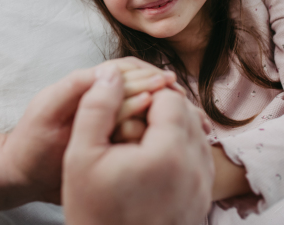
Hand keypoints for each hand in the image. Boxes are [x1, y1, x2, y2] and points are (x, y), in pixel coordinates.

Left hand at [1, 57, 176, 204]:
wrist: (22, 173)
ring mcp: (110, 119)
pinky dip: (163, 131)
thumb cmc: (31, 141)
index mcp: (90, 86)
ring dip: (170, 111)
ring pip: (147, 107)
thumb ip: (75, 87)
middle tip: (190, 107)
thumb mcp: (47, 109)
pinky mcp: (113, 139)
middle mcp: (104, 99)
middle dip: (168, 92)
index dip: (148, 77)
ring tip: (195, 123)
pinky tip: (180, 141)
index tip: (170, 88)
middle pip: (143, 86)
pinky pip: (144, 129)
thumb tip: (110, 72)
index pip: (125, 72)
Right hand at [63, 64, 213, 224]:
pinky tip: (154, 157)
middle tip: (133, 114)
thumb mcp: (80, 156)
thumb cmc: (93, 212)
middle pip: (187, 113)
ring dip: (173, 126)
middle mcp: (196, 167)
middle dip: (162, 106)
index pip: (170, 97)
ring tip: (141, 135)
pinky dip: (181, 148)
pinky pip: (200, 158)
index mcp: (169, 152)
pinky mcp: (202, 200)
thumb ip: (96, 107)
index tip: (128, 101)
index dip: (148, 91)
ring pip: (197, 134)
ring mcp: (203, 186)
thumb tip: (110, 73)